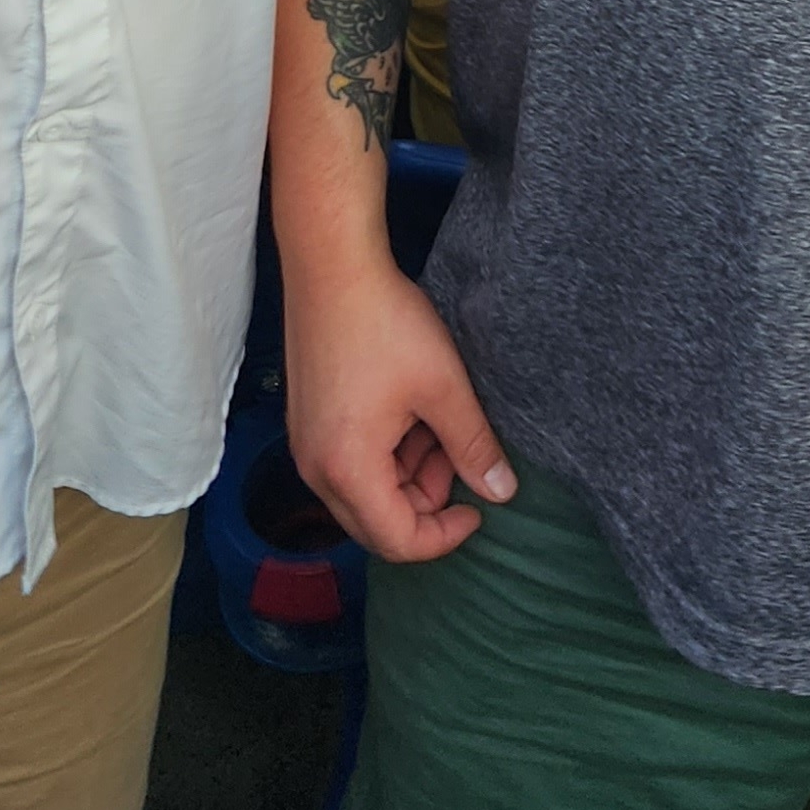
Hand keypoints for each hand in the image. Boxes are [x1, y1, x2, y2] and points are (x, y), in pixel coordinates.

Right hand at [287, 254, 514, 563]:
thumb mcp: (443, 387)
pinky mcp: (307, 424)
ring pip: (366, 493)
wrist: (332, 267)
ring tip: (436, 419)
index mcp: (348, 469)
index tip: (479, 506)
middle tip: (457, 453)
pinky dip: (386, 453)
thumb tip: (502, 492)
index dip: (446, 535)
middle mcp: (316, 469)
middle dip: (427, 502)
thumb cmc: (384, 323)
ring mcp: (307, 447)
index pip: (398, 541)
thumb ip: (473, 447)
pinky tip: (410, 410)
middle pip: (378, 524)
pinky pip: (350, 464)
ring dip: (409, 473)